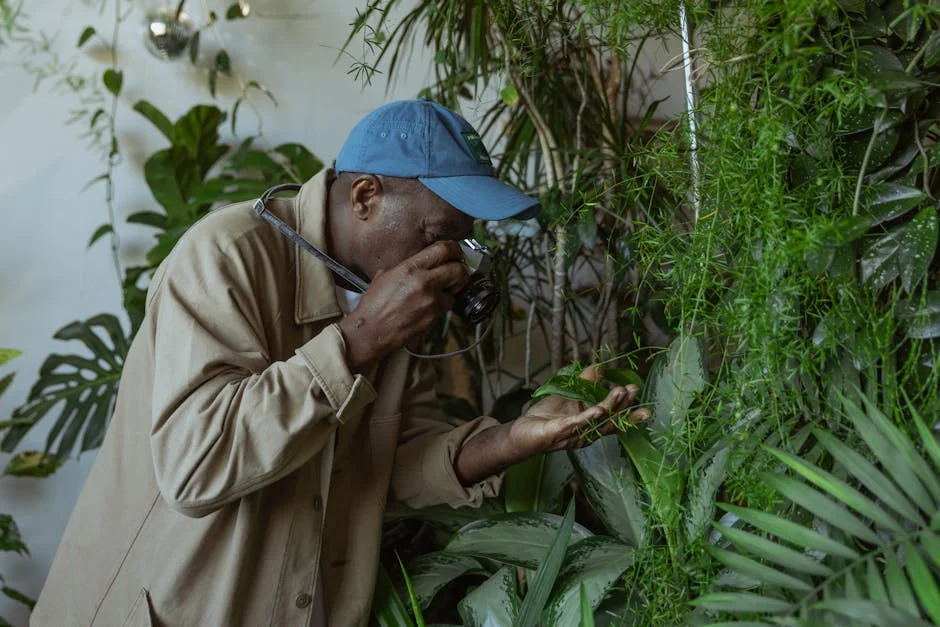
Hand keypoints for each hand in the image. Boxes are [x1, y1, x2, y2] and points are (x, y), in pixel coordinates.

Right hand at [338, 241, 468, 368]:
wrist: (371, 330)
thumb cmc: (374, 305)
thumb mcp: (385, 275)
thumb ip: (406, 267)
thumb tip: (420, 263)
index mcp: (410, 268)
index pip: (443, 250)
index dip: (455, 249)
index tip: (456, 252)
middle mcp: (423, 282)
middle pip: (458, 269)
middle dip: (460, 270)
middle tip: (457, 272)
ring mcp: (430, 301)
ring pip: (455, 290)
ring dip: (451, 290)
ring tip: (441, 292)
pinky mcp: (434, 317)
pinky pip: (447, 307)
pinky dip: (443, 305)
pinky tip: (431, 306)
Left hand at [507, 366, 649, 457]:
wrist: (522, 431)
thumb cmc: (546, 416)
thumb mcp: (569, 394)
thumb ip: (586, 381)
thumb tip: (602, 367)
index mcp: (592, 425)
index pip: (615, 419)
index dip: (630, 413)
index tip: (644, 404)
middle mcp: (587, 433)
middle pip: (610, 421)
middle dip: (624, 406)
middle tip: (634, 390)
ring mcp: (574, 434)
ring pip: (597, 422)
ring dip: (610, 407)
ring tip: (620, 391)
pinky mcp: (560, 433)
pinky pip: (576, 424)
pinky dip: (589, 417)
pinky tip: (599, 409)